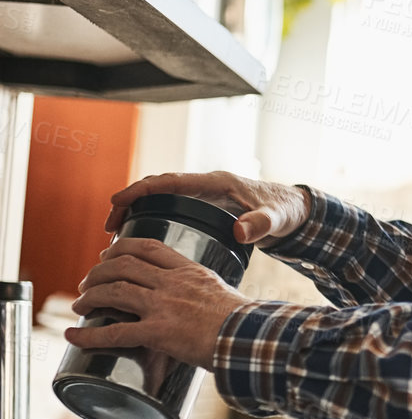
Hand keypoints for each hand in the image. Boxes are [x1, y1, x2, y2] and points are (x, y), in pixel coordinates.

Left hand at [65, 236, 252, 369]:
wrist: (252, 339)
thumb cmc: (244, 324)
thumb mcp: (224, 295)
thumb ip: (206, 294)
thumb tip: (202, 306)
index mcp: (190, 271)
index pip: (150, 247)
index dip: (123, 247)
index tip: (109, 254)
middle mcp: (173, 283)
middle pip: (124, 264)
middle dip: (99, 271)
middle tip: (88, 283)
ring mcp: (164, 306)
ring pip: (115, 290)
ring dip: (90, 296)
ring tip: (80, 304)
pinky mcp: (159, 332)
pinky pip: (116, 332)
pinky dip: (90, 335)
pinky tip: (74, 336)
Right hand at [106, 170, 311, 246]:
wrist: (297, 211)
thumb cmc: (287, 212)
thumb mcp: (276, 219)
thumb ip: (261, 225)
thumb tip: (241, 232)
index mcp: (216, 183)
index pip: (169, 182)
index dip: (141, 190)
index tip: (115, 201)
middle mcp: (207, 185)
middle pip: (158, 189)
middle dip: (130, 203)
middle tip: (108, 227)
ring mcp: (206, 194)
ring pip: (162, 198)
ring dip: (138, 211)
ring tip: (116, 235)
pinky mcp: (208, 205)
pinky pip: (173, 207)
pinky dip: (153, 216)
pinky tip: (143, 237)